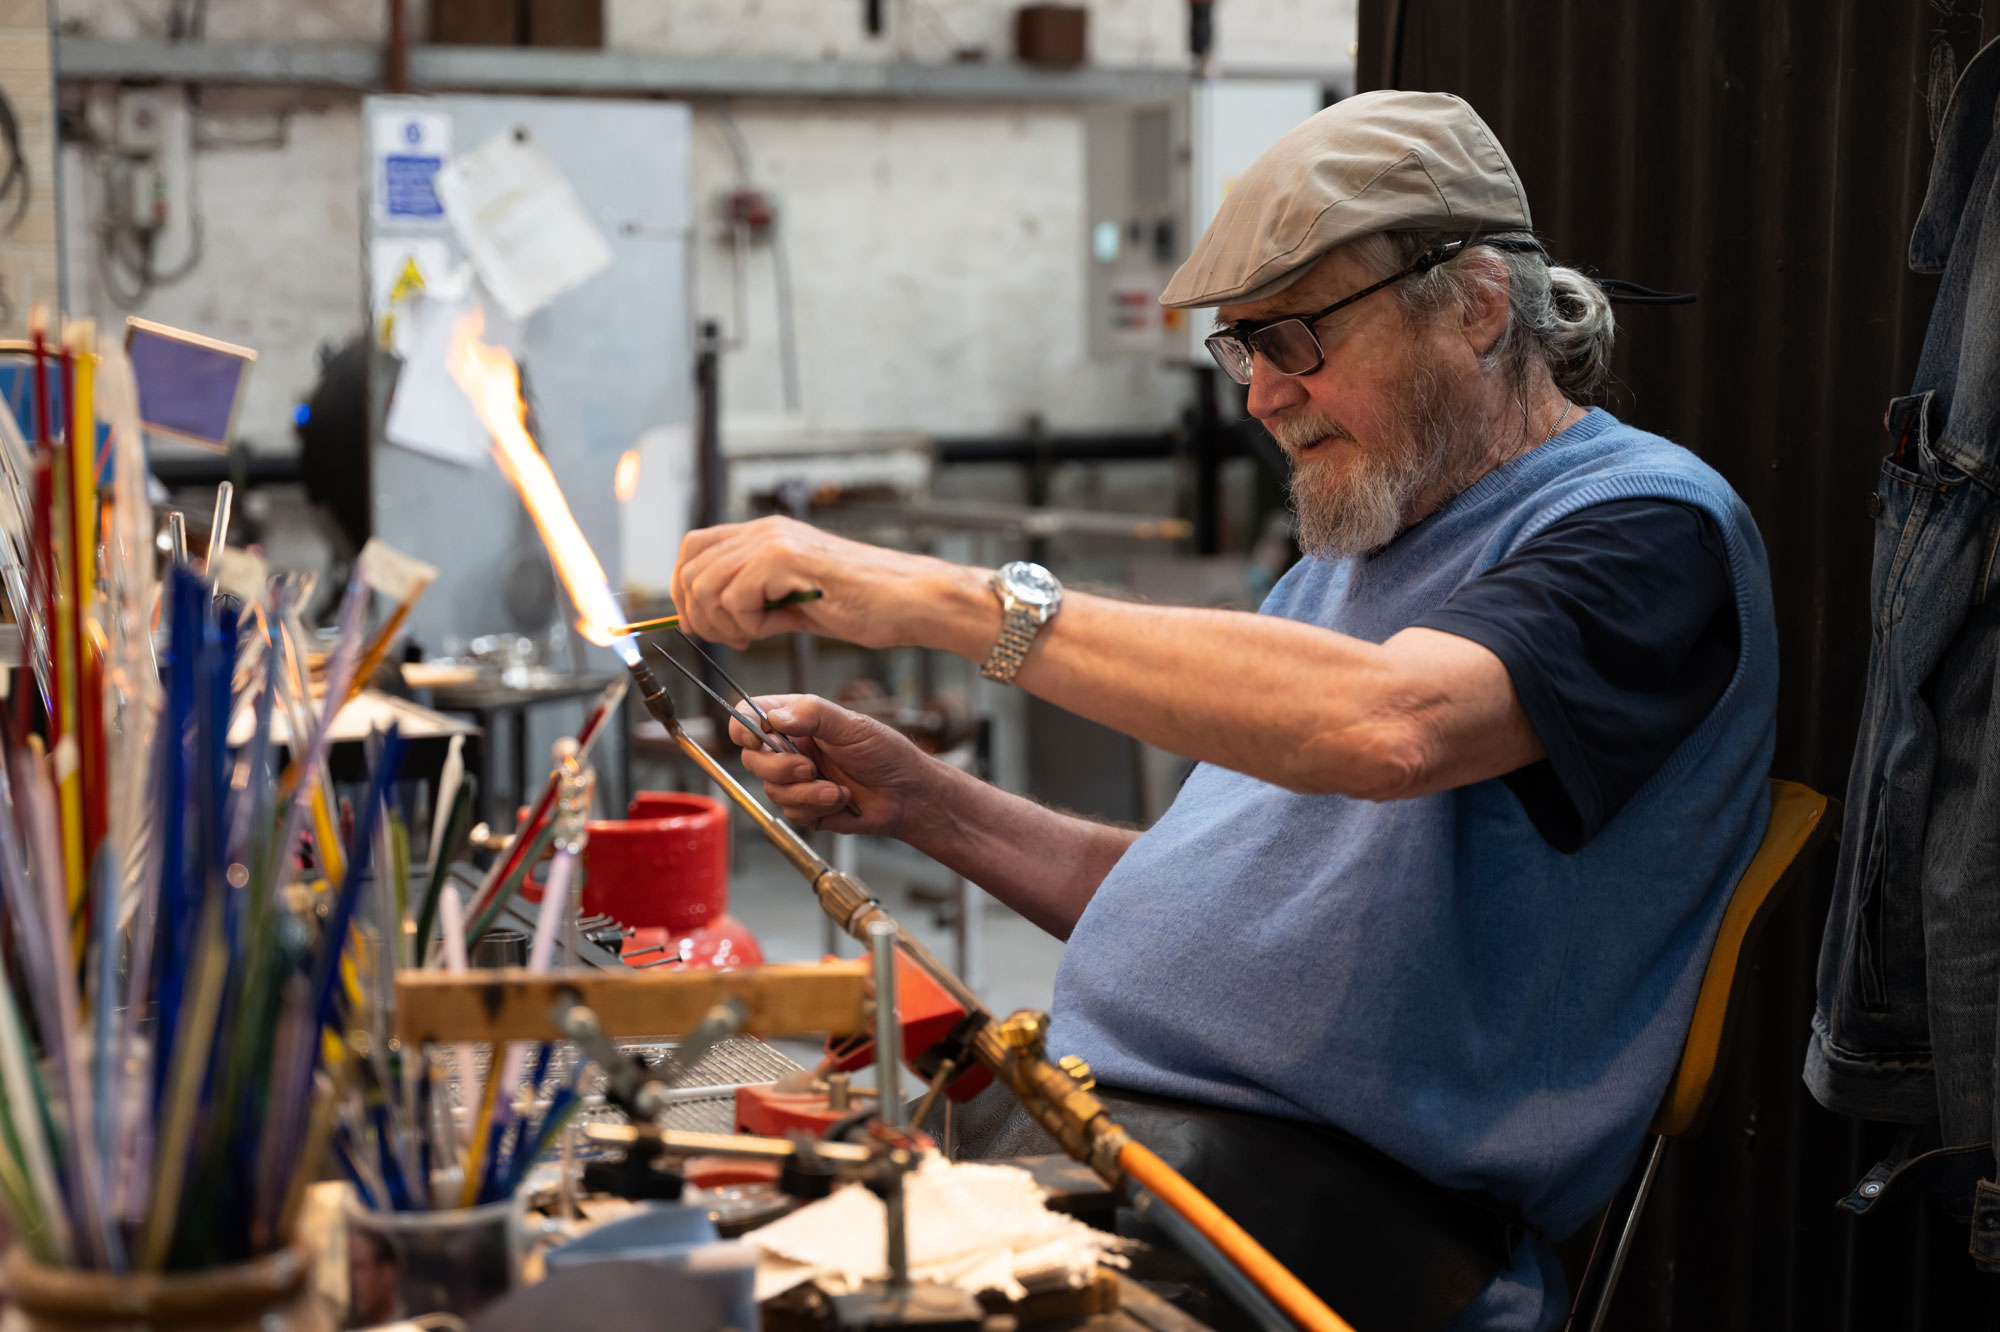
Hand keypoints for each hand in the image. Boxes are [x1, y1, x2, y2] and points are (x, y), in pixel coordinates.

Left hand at [671, 516, 989, 652]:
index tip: (707, 624)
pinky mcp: (785, 559)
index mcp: (765, 533)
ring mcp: (773, 540)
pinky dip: (747, 624)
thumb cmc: (863, 605)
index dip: (686, 590)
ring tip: (759, 633)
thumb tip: (707, 617)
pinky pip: (734, 598)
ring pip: (705, 586)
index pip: (693, 549)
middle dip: (700, 614)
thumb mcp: (794, 601)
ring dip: (724, 623)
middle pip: (690, 567)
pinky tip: (777, 626)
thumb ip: (753, 600)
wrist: (908, 601)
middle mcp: (764, 529)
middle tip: (734, 637)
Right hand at [729, 693, 946, 837]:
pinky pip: (791, 812)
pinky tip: (841, 800)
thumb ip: (813, 714)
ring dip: (806, 793)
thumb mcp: (852, 725)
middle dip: (780, 768)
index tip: (752, 738)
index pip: (751, 716)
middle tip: (810, 768)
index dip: (742, 726)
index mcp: (798, 721)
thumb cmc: (885, 753)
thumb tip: (774, 717)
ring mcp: (797, 780)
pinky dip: (816, 808)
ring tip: (837, 789)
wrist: (907, 795)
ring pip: (772, 790)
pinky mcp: (806, 808)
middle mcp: (792, 749)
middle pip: (753, 759)